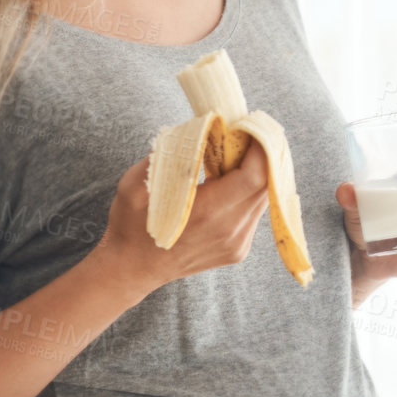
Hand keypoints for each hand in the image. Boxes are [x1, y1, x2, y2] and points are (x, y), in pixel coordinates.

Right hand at [96, 143, 270, 296]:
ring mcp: (236, 244)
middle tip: (246, 133)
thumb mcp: (137, 183)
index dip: (260, 148)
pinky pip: (253, 214)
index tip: (249, 126)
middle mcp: (229, 231)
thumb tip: (196, 128)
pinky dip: (247, 193)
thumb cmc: (130, 225)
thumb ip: (168, 153)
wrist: (131, 270)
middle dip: (261, 156)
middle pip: (265, 186)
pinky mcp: (237, 250)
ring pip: (262, 200)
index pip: (254, 176)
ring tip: (237, 155)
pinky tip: (229, 183)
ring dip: (256, 174)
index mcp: (207, 213)